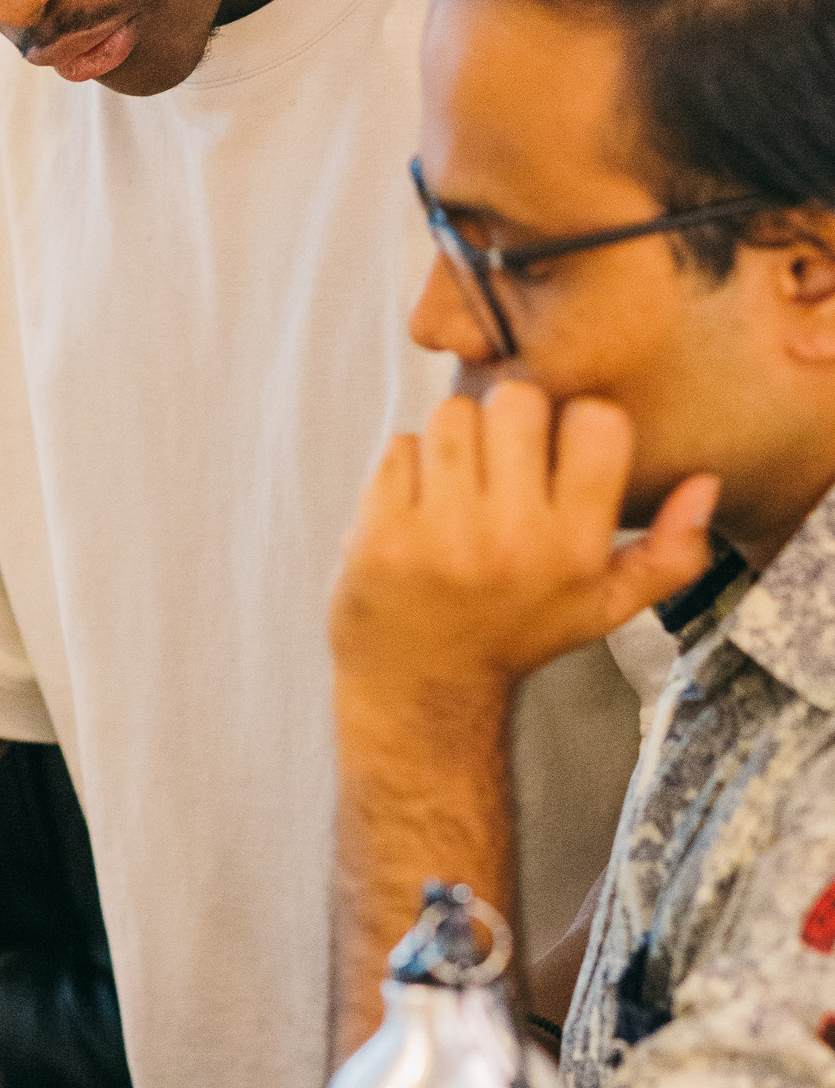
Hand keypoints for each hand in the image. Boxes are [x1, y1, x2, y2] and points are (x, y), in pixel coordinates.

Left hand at [330, 381, 718, 704]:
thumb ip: (670, 552)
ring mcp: (443, 537)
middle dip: (507, 419)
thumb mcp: (603, 606)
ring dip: (453, 438)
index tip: (559, 450)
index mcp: (575, 548)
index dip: (576, 422)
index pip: (597, 423)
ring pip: (452, 414)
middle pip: (517, 401)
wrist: (423, 686)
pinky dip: (405, 467)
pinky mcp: (383, 535)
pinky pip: (400, 447)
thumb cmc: (516, 632)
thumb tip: (705, 483)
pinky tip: (415, 506)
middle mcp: (513, 540)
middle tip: (500, 459)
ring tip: (457, 482)